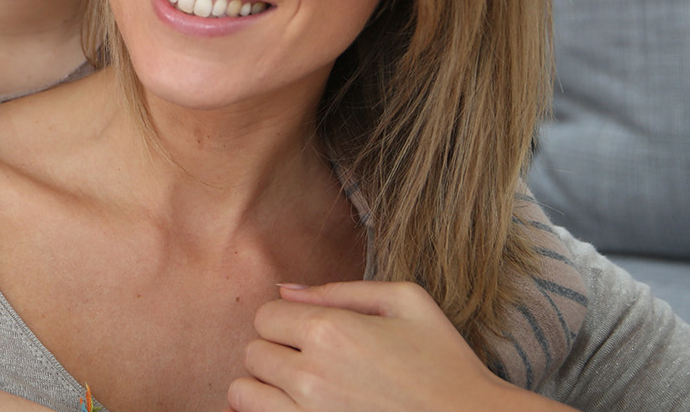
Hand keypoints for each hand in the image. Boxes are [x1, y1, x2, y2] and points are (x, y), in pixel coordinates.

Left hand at [228, 281, 549, 411]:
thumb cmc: (445, 363)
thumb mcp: (408, 302)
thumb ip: (342, 290)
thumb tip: (287, 290)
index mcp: (329, 331)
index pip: (265, 316)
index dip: (287, 321)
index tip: (311, 333)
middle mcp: (310, 376)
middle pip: (253, 353)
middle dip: (278, 353)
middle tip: (313, 361)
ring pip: (243, 393)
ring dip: (266, 388)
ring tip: (300, 389)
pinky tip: (297, 408)